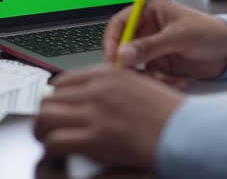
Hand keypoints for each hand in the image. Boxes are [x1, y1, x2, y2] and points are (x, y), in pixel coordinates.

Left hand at [34, 65, 184, 168]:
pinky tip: (58, 153)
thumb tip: (93, 98)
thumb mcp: (141, 85)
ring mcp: (93, 112)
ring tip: (47, 140)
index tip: (56, 107)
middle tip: (48, 126)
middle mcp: (96, 90)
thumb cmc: (169, 113)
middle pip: (50, 98)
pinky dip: (51, 148)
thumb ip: (114, 88)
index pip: (64, 81)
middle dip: (46, 114)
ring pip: (45, 117)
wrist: (184, 130)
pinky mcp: (94, 138)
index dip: (55, 97)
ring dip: (42, 130)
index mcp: (108, 74)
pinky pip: (55, 141)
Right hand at [104, 0, 226, 79]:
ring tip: (168, 78)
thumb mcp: (179, 36)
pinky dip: (160, 82)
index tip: (112, 56)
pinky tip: (179, 81)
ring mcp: (153, 50)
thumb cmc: (210, 32)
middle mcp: (148, 31)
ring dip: (148, 76)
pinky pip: (149, 78)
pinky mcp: (161, 67)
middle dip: (128, 63)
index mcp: (150, 13)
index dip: (112, 39)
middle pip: (123, 48)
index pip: (120, 23)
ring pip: (135, 67)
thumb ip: (150, 46)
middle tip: (133, 75)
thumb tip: (123, 54)